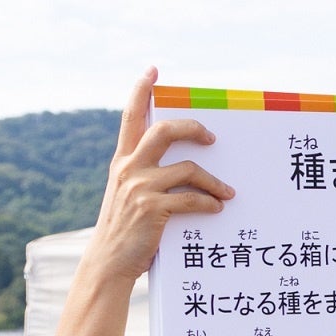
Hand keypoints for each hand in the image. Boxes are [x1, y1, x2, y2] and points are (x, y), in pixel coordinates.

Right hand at [84, 69, 227, 276]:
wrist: (108, 264)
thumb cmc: (125, 234)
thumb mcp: (128, 198)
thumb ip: (146, 179)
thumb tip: (187, 169)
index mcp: (122, 163)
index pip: (130, 118)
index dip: (140, 91)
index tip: (152, 71)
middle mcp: (128, 169)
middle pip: (164, 131)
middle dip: (192, 128)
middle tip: (213, 138)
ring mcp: (138, 187)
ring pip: (188, 167)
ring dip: (214, 181)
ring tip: (228, 192)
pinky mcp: (151, 208)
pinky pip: (191, 198)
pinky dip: (209, 202)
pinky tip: (217, 208)